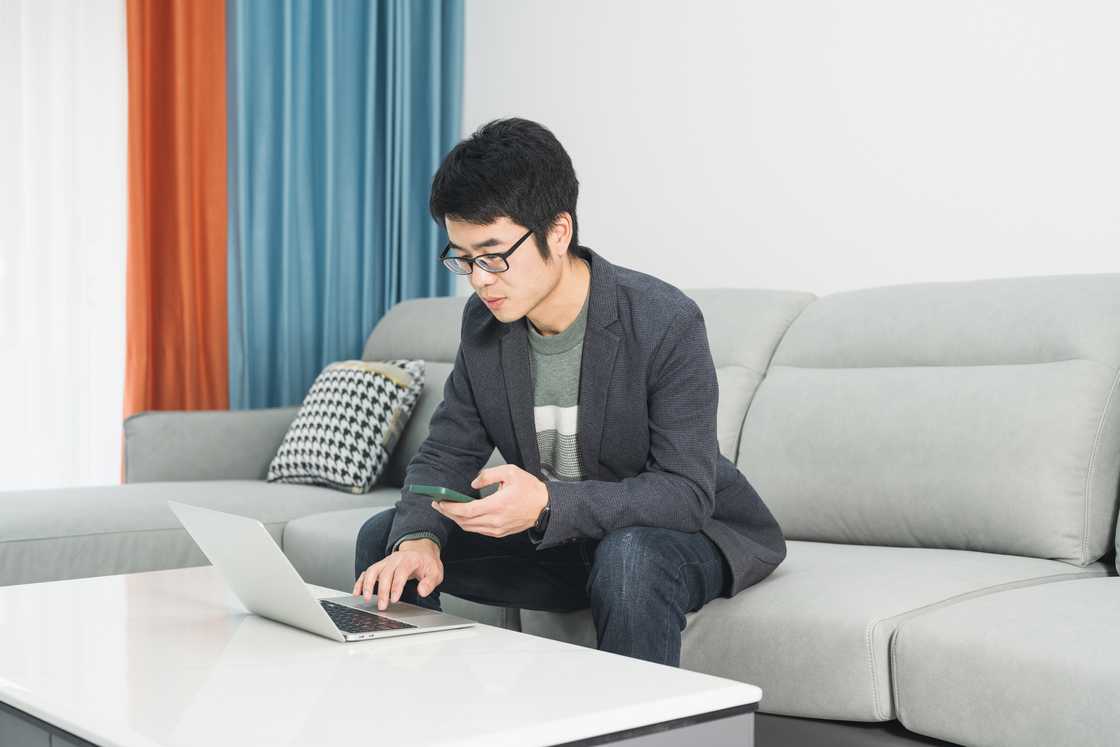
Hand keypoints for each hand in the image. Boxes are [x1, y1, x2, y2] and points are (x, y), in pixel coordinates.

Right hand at [353, 538, 442, 610]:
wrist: (420, 550)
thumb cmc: (427, 563)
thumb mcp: (435, 572)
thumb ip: (430, 582)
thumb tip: (422, 591)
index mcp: (409, 560)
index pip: (401, 573)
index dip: (396, 586)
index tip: (394, 600)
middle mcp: (395, 559)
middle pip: (385, 573)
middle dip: (382, 591)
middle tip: (382, 606)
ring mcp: (386, 562)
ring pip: (373, 571)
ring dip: (368, 585)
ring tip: (366, 599)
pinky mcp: (380, 566)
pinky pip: (367, 572)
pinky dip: (360, 582)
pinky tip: (357, 593)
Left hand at [433, 464, 548, 537]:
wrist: (545, 506)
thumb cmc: (530, 489)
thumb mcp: (510, 472)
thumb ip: (488, 475)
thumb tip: (473, 483)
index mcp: (497, 505)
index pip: (466, 510)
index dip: (450, 508)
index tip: (440, 502)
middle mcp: (495, 520)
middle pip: (464, 521)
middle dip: (449, 513)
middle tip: (439, 505)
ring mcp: (497, 529)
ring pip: (469, 528)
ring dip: (457, 519)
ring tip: (449, 509)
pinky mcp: (499, 532)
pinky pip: (478, 530)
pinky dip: (467, 523)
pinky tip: (464, 515)